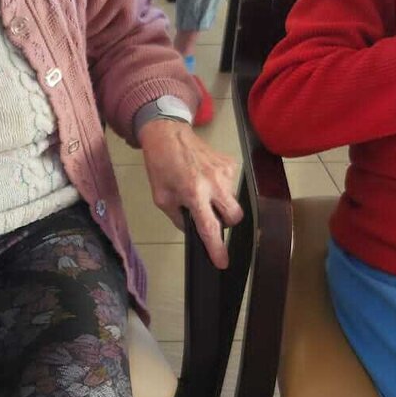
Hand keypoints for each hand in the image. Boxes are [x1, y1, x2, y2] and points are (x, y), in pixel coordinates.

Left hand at [137, 119, 241, 268]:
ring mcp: (225, 172)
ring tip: (203, 192)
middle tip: (210, 218)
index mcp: (194, 193)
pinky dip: (221, 188)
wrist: (169, 134)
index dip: (216, 248)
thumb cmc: (161, 166)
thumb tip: (194, 229)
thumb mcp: (161, 198)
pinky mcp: (230, 163)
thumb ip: (179, 217)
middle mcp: (214, 183)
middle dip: (225, 224)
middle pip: (234, 217)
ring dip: (221, 204)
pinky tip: (206, 179)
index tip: (222, 262)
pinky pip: (231, 185)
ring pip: (234, 201)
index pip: (210, 228)